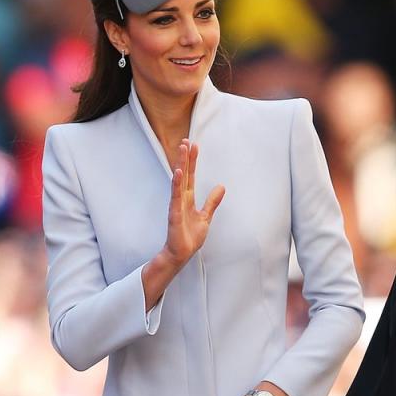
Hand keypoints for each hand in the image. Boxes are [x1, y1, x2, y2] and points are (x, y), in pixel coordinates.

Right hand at [162, 140, 224, 266]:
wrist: (180, 254)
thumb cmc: (189, 237)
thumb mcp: (205, 217)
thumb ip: (212, 202)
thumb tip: (221, 187)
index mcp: (188, 199)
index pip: (190, 176)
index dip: (192, 161)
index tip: (193, 145)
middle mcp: (181, 199)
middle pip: (184, 174)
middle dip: (185, 158)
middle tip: (186, 141)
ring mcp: (176, 205)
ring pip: (179, 181)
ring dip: (180, 164)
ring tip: (181, 150)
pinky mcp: (174, 214)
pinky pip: (175, 197)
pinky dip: (176, 184)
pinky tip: (178, 173)